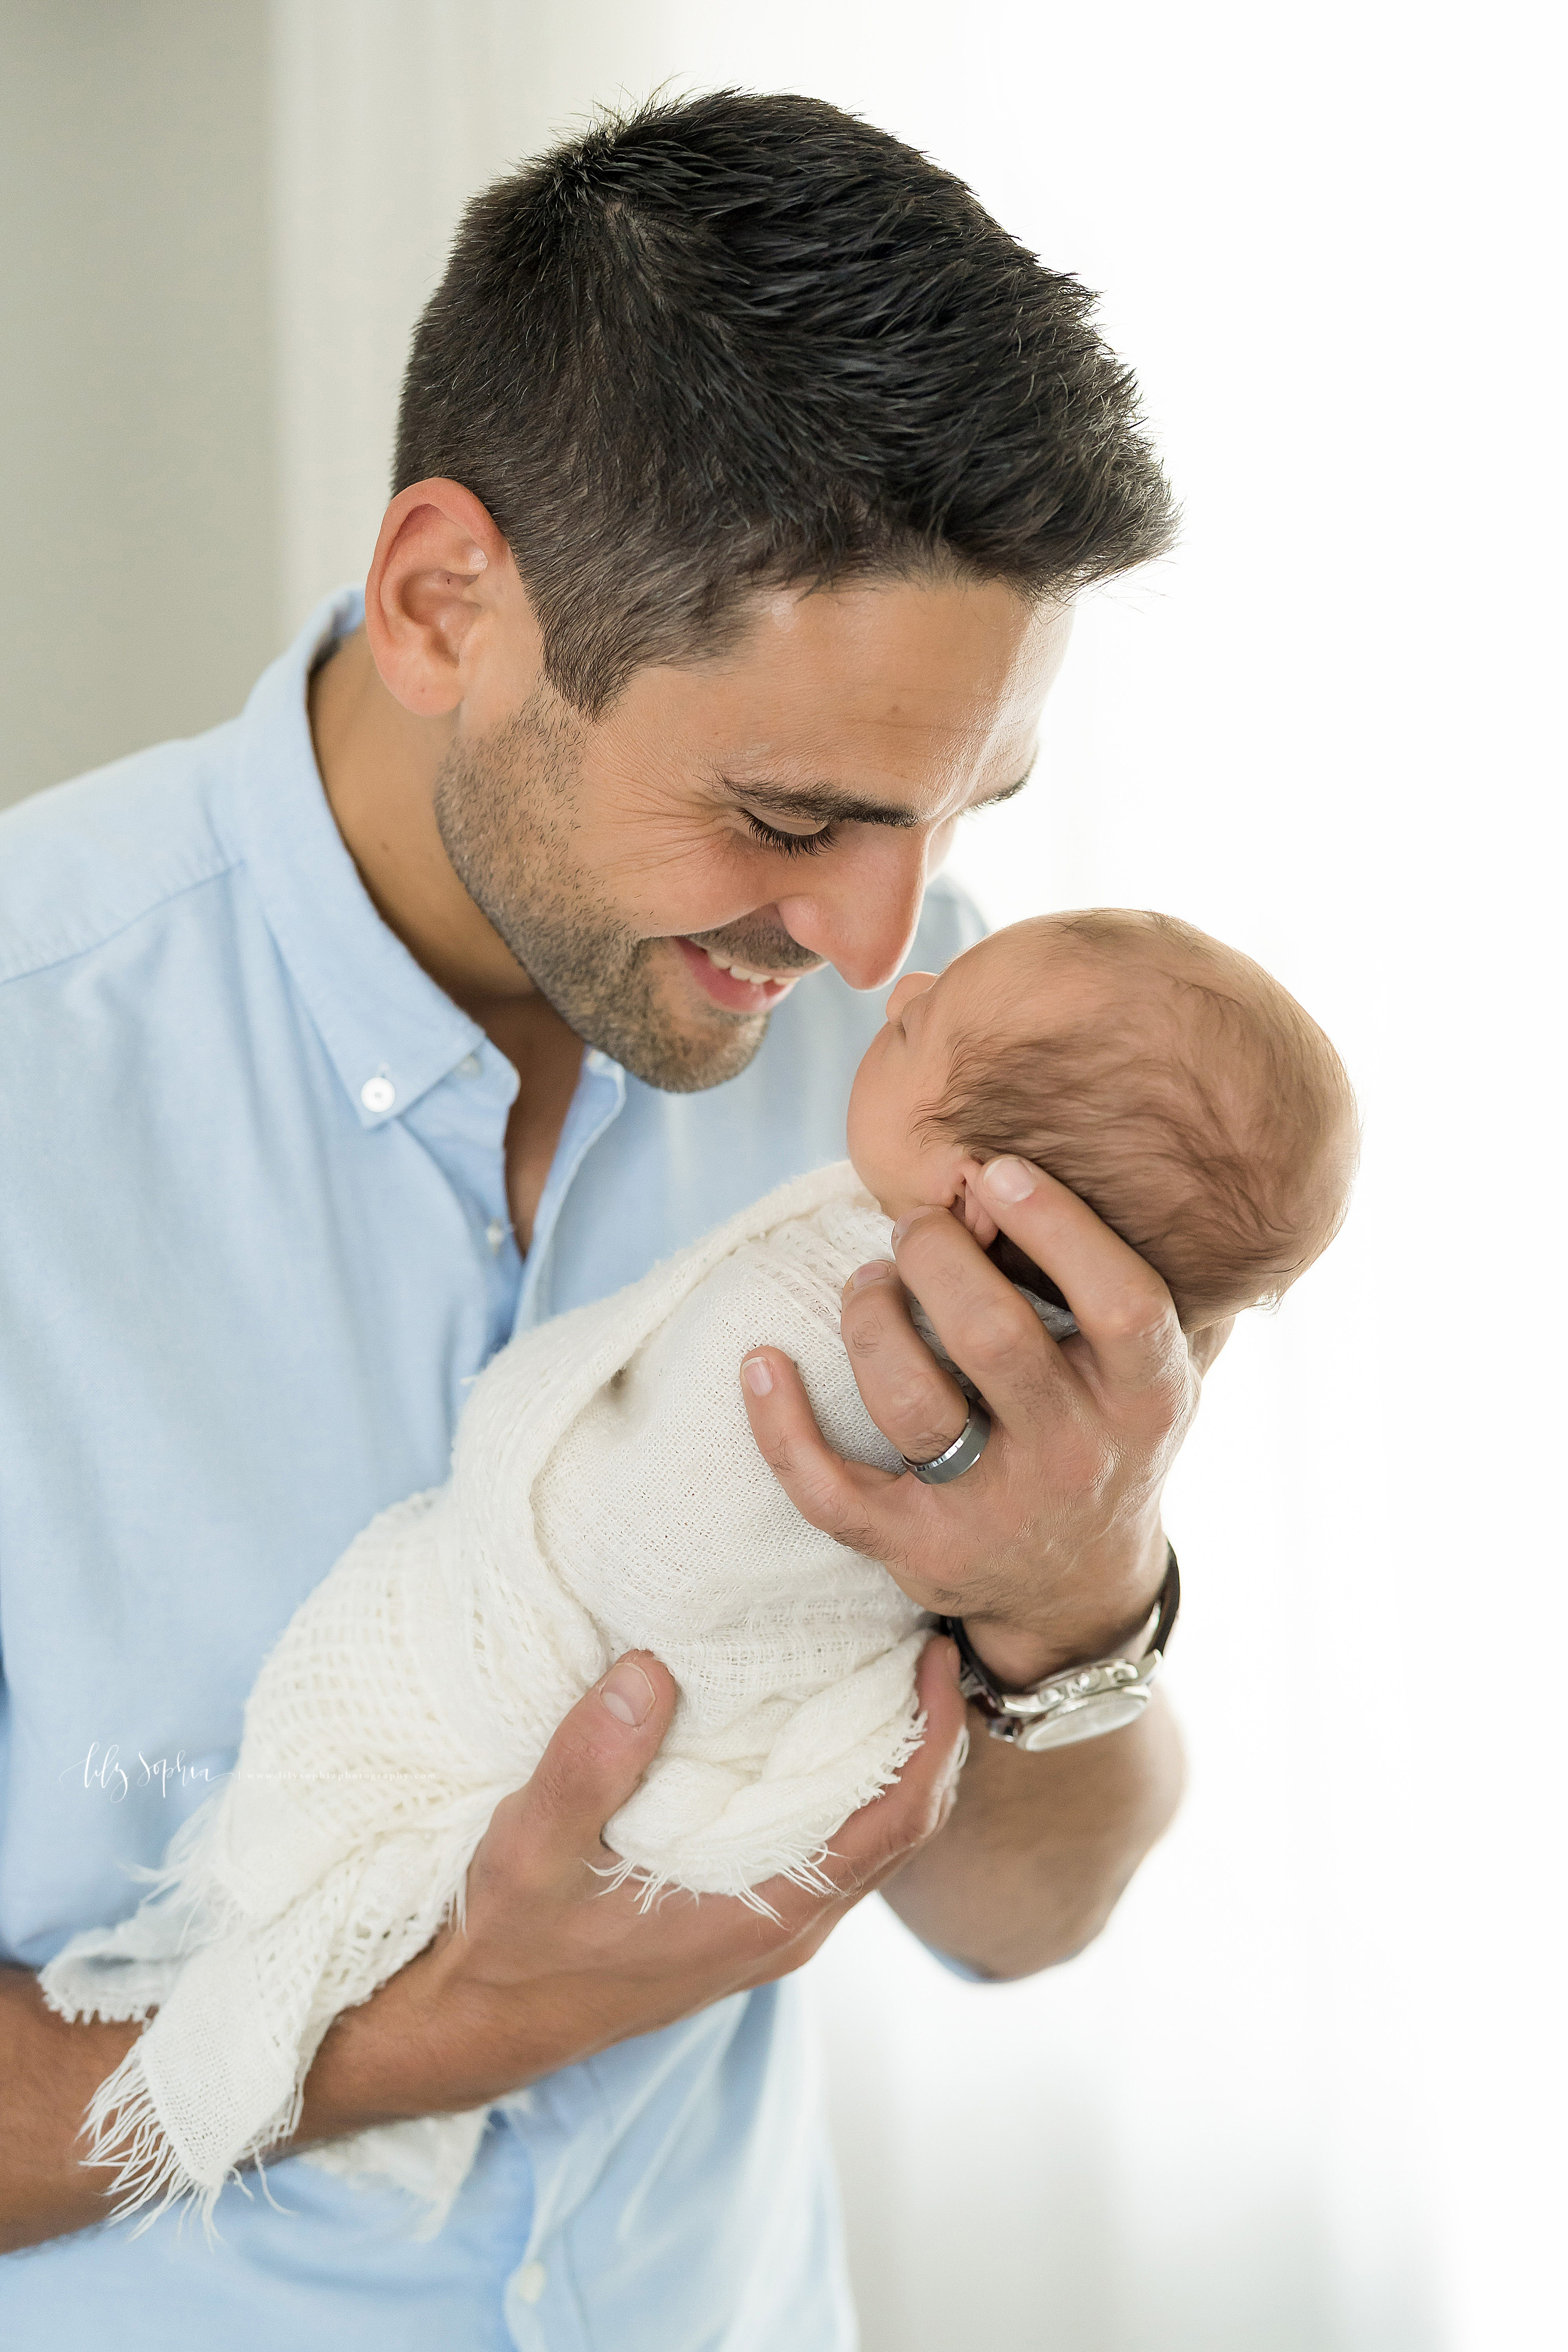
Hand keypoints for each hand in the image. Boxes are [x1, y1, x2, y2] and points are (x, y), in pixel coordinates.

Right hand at [296, 1636, 965, 2138]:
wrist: (474, 2028)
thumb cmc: (507, 1947)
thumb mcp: (529, 1851)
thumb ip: (588, 1765)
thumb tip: (651, 1669)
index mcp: (765, 1915)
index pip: (897, 1822)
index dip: (935, 1736)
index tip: (936, 1652)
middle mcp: (787, 1926)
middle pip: (904, 1824)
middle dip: (928, 1731)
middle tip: (917, 1631)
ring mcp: (769, 1926)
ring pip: (868, 1835)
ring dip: (889, 1753)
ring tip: (877, 1658)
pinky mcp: (743, 1918)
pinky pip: (826, 1843)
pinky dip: (844, 1779)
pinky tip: (811, 1720)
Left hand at [741, 1154, 1230, 1688]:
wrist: (1078, 1591)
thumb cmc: (1104, 1433)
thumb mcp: (1134, 1367)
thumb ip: (1093, 1277)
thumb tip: (992, 1181)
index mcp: (1147, 1400)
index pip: (1123, 1304)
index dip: (1058, 1227)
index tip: (996, 1171)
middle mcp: (1077, 1457)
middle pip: (993, 1337)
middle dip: (936, 1256)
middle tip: (914, 1226)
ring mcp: (995, 1510)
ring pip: (910, 1402)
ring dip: (869, 1318)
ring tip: (867, 1283)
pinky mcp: (919, 1551)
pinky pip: (830, 1491)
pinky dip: (782, 1428)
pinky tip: (760, 1364)